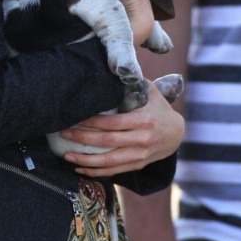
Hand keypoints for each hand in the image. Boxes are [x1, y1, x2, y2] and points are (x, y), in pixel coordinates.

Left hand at [61, 80, 184, 175]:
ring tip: (67, 156)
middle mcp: (142, 139)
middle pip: (107, 141)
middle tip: (63, 133)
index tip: (74, 118)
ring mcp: (140, 155)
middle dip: (82, 138)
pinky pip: (114, 171)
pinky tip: (80, 169)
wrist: (177, 133)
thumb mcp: (149, 91)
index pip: (112, 122)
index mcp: (143, 120)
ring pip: (109, 161)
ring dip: (86, 161)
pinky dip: (96, 172)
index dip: (92, 122)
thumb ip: (131, 83)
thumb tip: (108, 69)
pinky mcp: (137, 164)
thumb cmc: (158, 107)